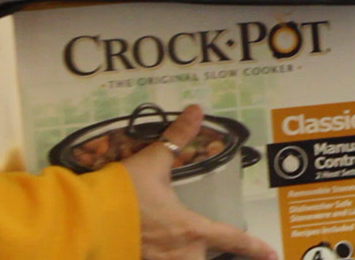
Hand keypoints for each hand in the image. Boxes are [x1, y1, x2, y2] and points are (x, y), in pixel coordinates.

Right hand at [122, 105, 276, 259]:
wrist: (82, 217)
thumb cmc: (122, 192)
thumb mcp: (153, 162)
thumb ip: (177, 137)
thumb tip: (197, 109)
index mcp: (190, 228)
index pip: (232, 239)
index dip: (254, 248)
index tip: (272, 255)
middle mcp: (179, 253)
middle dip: (212, 256)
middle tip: (220, 251)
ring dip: (188, 258)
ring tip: (184, 249)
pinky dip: (164, 259)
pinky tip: (156, 252)